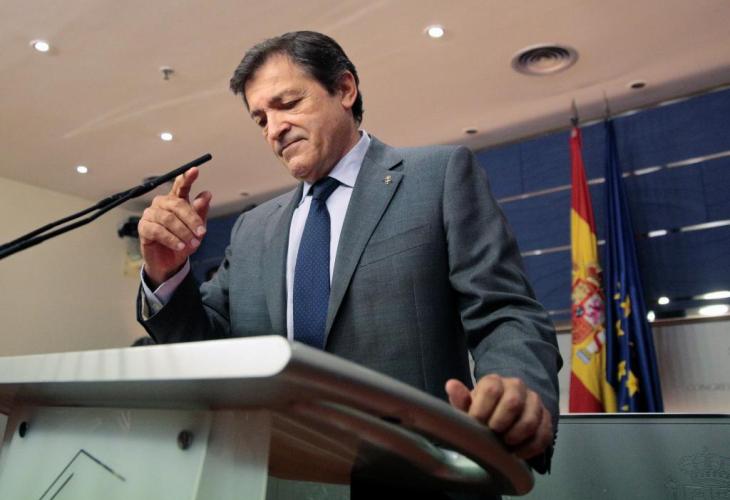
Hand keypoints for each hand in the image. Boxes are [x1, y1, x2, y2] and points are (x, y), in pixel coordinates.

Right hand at [137, 167, 211, 286]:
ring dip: (183, 232)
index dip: (187, 178)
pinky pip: (158, 231)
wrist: (171, 262)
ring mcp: (151, 214)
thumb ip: (200, 212)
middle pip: (177, 204)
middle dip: (191, 219)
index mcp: (176, 200)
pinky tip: (180, 246)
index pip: (180, 186)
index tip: (195, 170)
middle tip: (202, 232)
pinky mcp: (144, 227)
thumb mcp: (197, 228)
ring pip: (168, 219)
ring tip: (192, 243)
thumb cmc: (184, 241)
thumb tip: (206, 195)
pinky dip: (171, 239)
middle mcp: (162, 204)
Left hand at [445, 375, 552, 459]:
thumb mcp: (467, 406)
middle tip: (491, 434)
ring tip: (503, 445)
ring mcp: (534, 402)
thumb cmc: (480, 411)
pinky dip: (529, 449)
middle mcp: (517, 387)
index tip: (476, 422)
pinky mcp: (546, 419)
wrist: (500, 417)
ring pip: (530, 420)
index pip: (492, 388)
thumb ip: (460, 398)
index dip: (482, 409)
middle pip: (513, 403)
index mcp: (495, 381)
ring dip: (515, 437)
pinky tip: (516, 453)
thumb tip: (451, 384)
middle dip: (499, 423)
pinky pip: (543, 435)